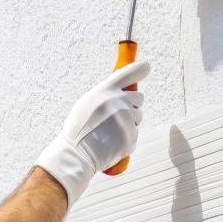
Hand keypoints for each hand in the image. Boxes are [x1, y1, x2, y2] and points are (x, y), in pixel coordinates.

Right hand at [35, 60, 148, 206]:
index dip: (140, 68)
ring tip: (110, 131)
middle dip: (132, 105)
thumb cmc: (78, 130)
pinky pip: (135, 134)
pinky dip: (126, 139)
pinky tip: (111, 142)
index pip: (130, 72)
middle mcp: (118, 102)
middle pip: (139, 97)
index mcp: (105, 91)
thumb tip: (123, 89)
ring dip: (130, 122)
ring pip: (139, 116)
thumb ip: (105, 94)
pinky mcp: (131, 137)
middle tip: (116, 116)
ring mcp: (126, 120)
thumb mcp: (87, 103)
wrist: (76, 155)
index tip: (146, 66)